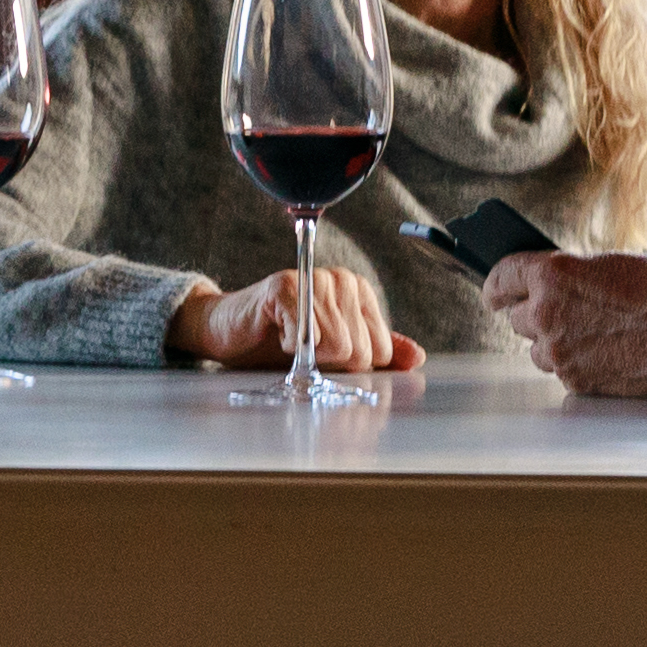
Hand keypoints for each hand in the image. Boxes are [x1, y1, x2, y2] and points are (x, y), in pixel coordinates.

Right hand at [168, 264, 421, 374]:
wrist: (230, 332)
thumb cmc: (280, 342)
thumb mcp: (335, 354)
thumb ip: (376, 354)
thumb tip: (416, 357)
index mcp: (361, 294)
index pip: (379, 351)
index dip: (350, 366)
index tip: (325, 355)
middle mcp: (343, 281)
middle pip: (360, 351)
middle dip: (329, 364)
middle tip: (304, 349)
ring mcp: (315, 279)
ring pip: (336, 346)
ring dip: (306, 357)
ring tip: (289, 339)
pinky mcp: (286, 286)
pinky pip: (306, 335)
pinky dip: (289, 346)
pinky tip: (278, 334)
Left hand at [486, 250, 646, 398]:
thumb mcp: (612, 264)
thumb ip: (574, 276)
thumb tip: (557, 286)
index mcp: (553, 275)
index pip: (501, 277)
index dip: (495, 284)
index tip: (493, 291)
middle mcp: (547, 314)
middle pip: (517, 319)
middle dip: (535, 314)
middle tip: (562, 311)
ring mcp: (560, 352)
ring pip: (538, 350)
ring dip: (554, 342)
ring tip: (591, 334)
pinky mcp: (577, 382)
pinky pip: (563, 372)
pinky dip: (577, 364)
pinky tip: (604, 353)